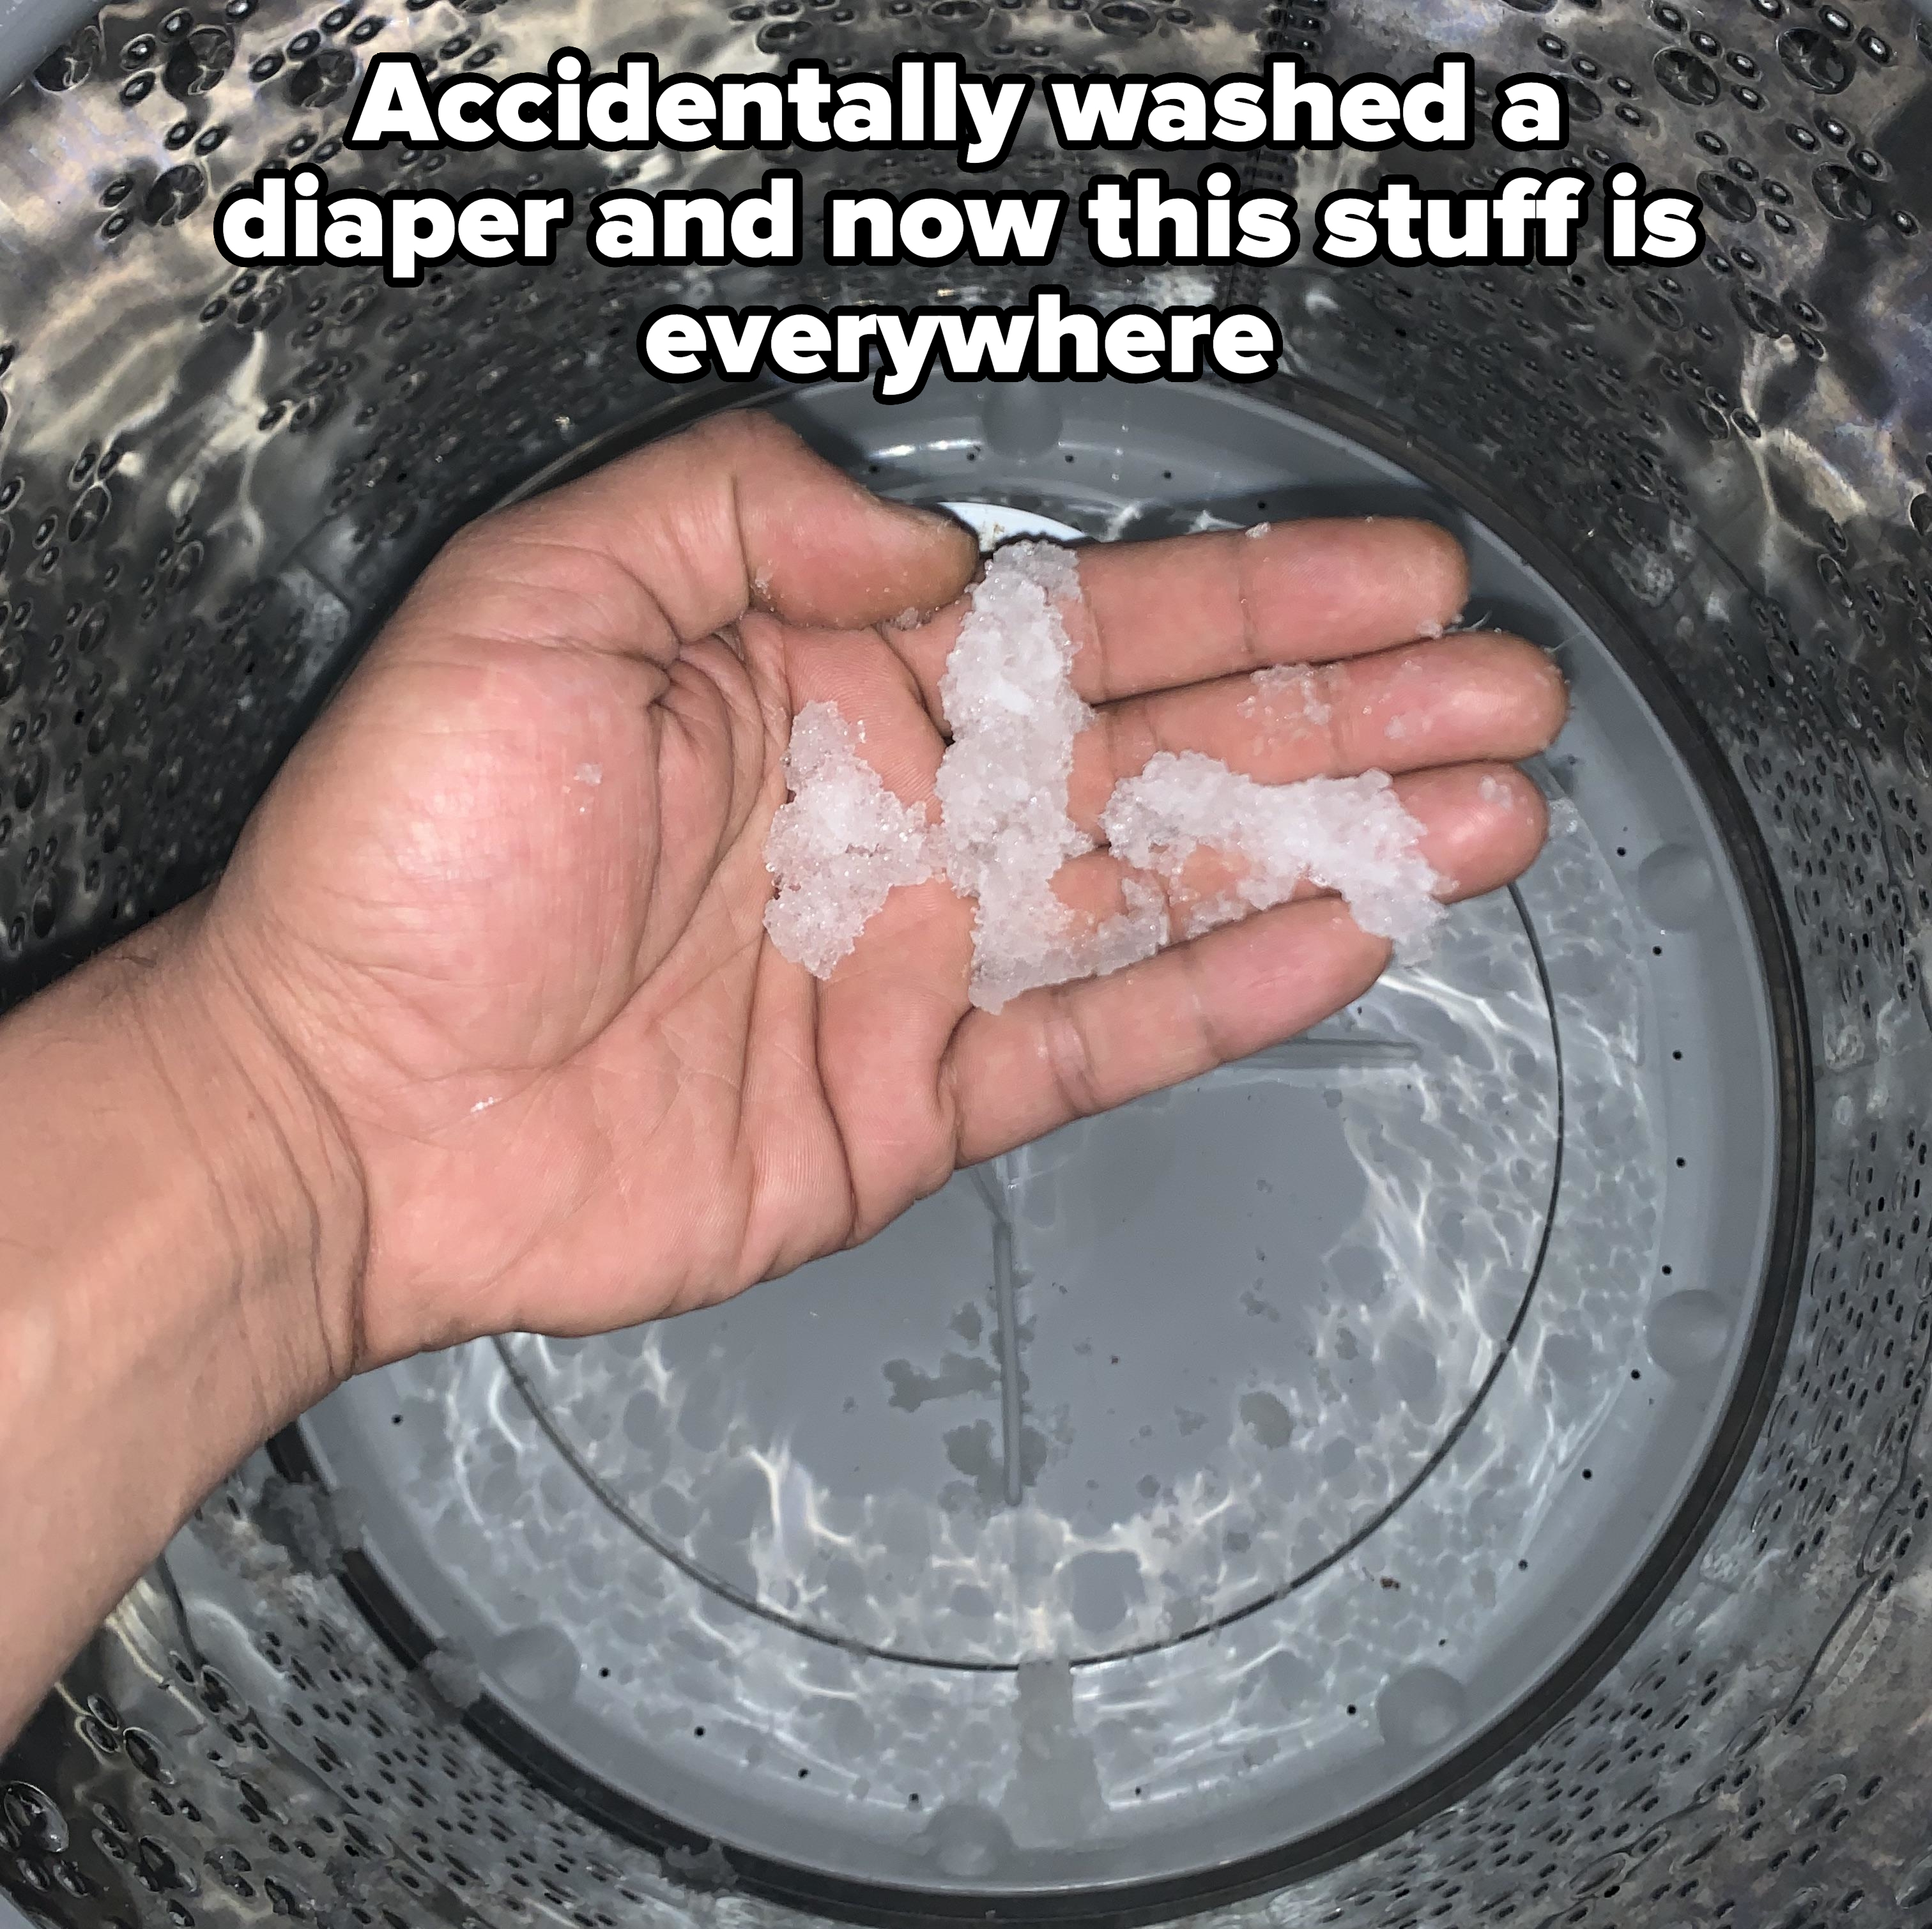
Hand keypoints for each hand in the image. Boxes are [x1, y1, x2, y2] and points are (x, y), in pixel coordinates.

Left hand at [188, 411, 1565, 1374]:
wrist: (342, 1105)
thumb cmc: (405, 859)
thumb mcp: (542, 601)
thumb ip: (742, 516)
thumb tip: (922, 529)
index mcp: (831, 684)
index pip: (1083, 625)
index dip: (1248, 593)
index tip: (1390, 573)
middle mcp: (897, 815)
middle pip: (1166, 749)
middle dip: (1344, 714)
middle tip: (1497, 692)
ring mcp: (918, 963)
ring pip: (1165, 889)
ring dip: (1328, 846)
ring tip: (1480, 812)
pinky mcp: (912, 1101)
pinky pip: (1095, 1042)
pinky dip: (1217, 995)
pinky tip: (1337, 941)